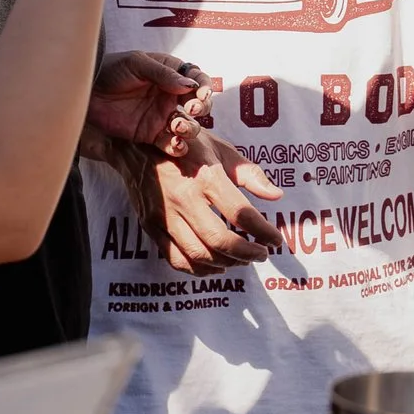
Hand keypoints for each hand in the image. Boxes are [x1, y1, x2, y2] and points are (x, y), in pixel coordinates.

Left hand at [87, 52, 213, 157]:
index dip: (204, 87)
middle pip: (198, 104)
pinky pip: (171, 143)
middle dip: (201, 108)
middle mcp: (170, 96)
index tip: (201, 94)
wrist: (86, 92)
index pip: (197, 80)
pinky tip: (174, 144)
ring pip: (188, 126)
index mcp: (170, 73)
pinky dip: (177, 146)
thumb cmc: (110, 70)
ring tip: (177, 126)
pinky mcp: (150, 135)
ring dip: (190, 128)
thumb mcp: (136, 64)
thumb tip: (190, 84)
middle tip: (192, 110)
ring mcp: (161, 116)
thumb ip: (163, 73)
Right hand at [108, 127, 285, 273]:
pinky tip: (216, 265)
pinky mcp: (151, 226)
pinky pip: (176, 259)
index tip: (276, 239)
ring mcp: (165, 214)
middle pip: (220, 240)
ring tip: (242, 259)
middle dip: (248, 253)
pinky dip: (200, 269)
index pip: (241, 213)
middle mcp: (184, 197)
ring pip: (199, 254)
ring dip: (227, 263)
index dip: (264, 231)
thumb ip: (250, 174)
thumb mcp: (221, 150)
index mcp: (206, 176)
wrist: (136, 144)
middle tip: (262, 254)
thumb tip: (276, 195)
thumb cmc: (185, 145)